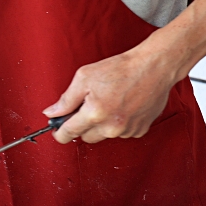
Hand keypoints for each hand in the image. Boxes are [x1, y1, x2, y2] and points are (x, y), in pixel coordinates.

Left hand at [44, 48, 177, 144]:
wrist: (153, 67)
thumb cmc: (121, 69)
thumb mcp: (84, 77)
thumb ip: (66, 99)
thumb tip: (51, 113)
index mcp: (95, 113)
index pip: (69, 133)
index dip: (59, 133)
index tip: (57, 131)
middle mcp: (111, 126)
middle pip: (85, 137)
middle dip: (82, 125)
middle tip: (86, 107)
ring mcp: (127, 130)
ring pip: (103, 135)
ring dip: (101, 125)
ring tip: (108, 103)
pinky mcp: (139, 130)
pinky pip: (120, 133)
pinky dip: (117, 124)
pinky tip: (121, 107)